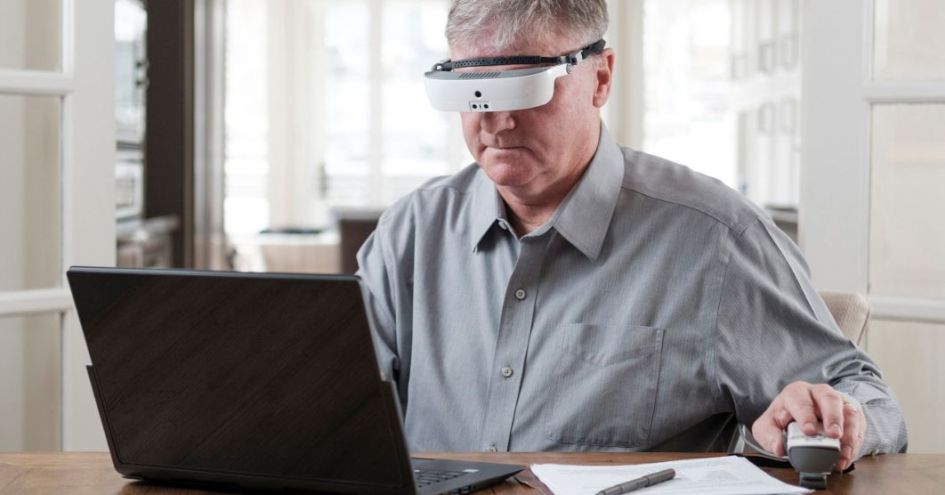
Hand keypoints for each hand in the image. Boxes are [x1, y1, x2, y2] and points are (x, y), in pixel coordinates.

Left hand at [751, 381, 865, 471]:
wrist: (803, 416)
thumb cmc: (785, 419)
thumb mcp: (769, 426)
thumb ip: (769, 436)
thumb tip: (778, 448)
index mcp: (796, 393)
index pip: (800, 400)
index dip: (805, 415)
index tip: (809, 431)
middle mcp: (818, 393)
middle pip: (829, 398)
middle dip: (832, 417)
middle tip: (833, 435)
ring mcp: (838, 402)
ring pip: (848, 410)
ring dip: (849, 432)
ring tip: (844, 452)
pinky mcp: (851, 413)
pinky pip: (858, 425)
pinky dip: (855, 442)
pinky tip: (847, 456)